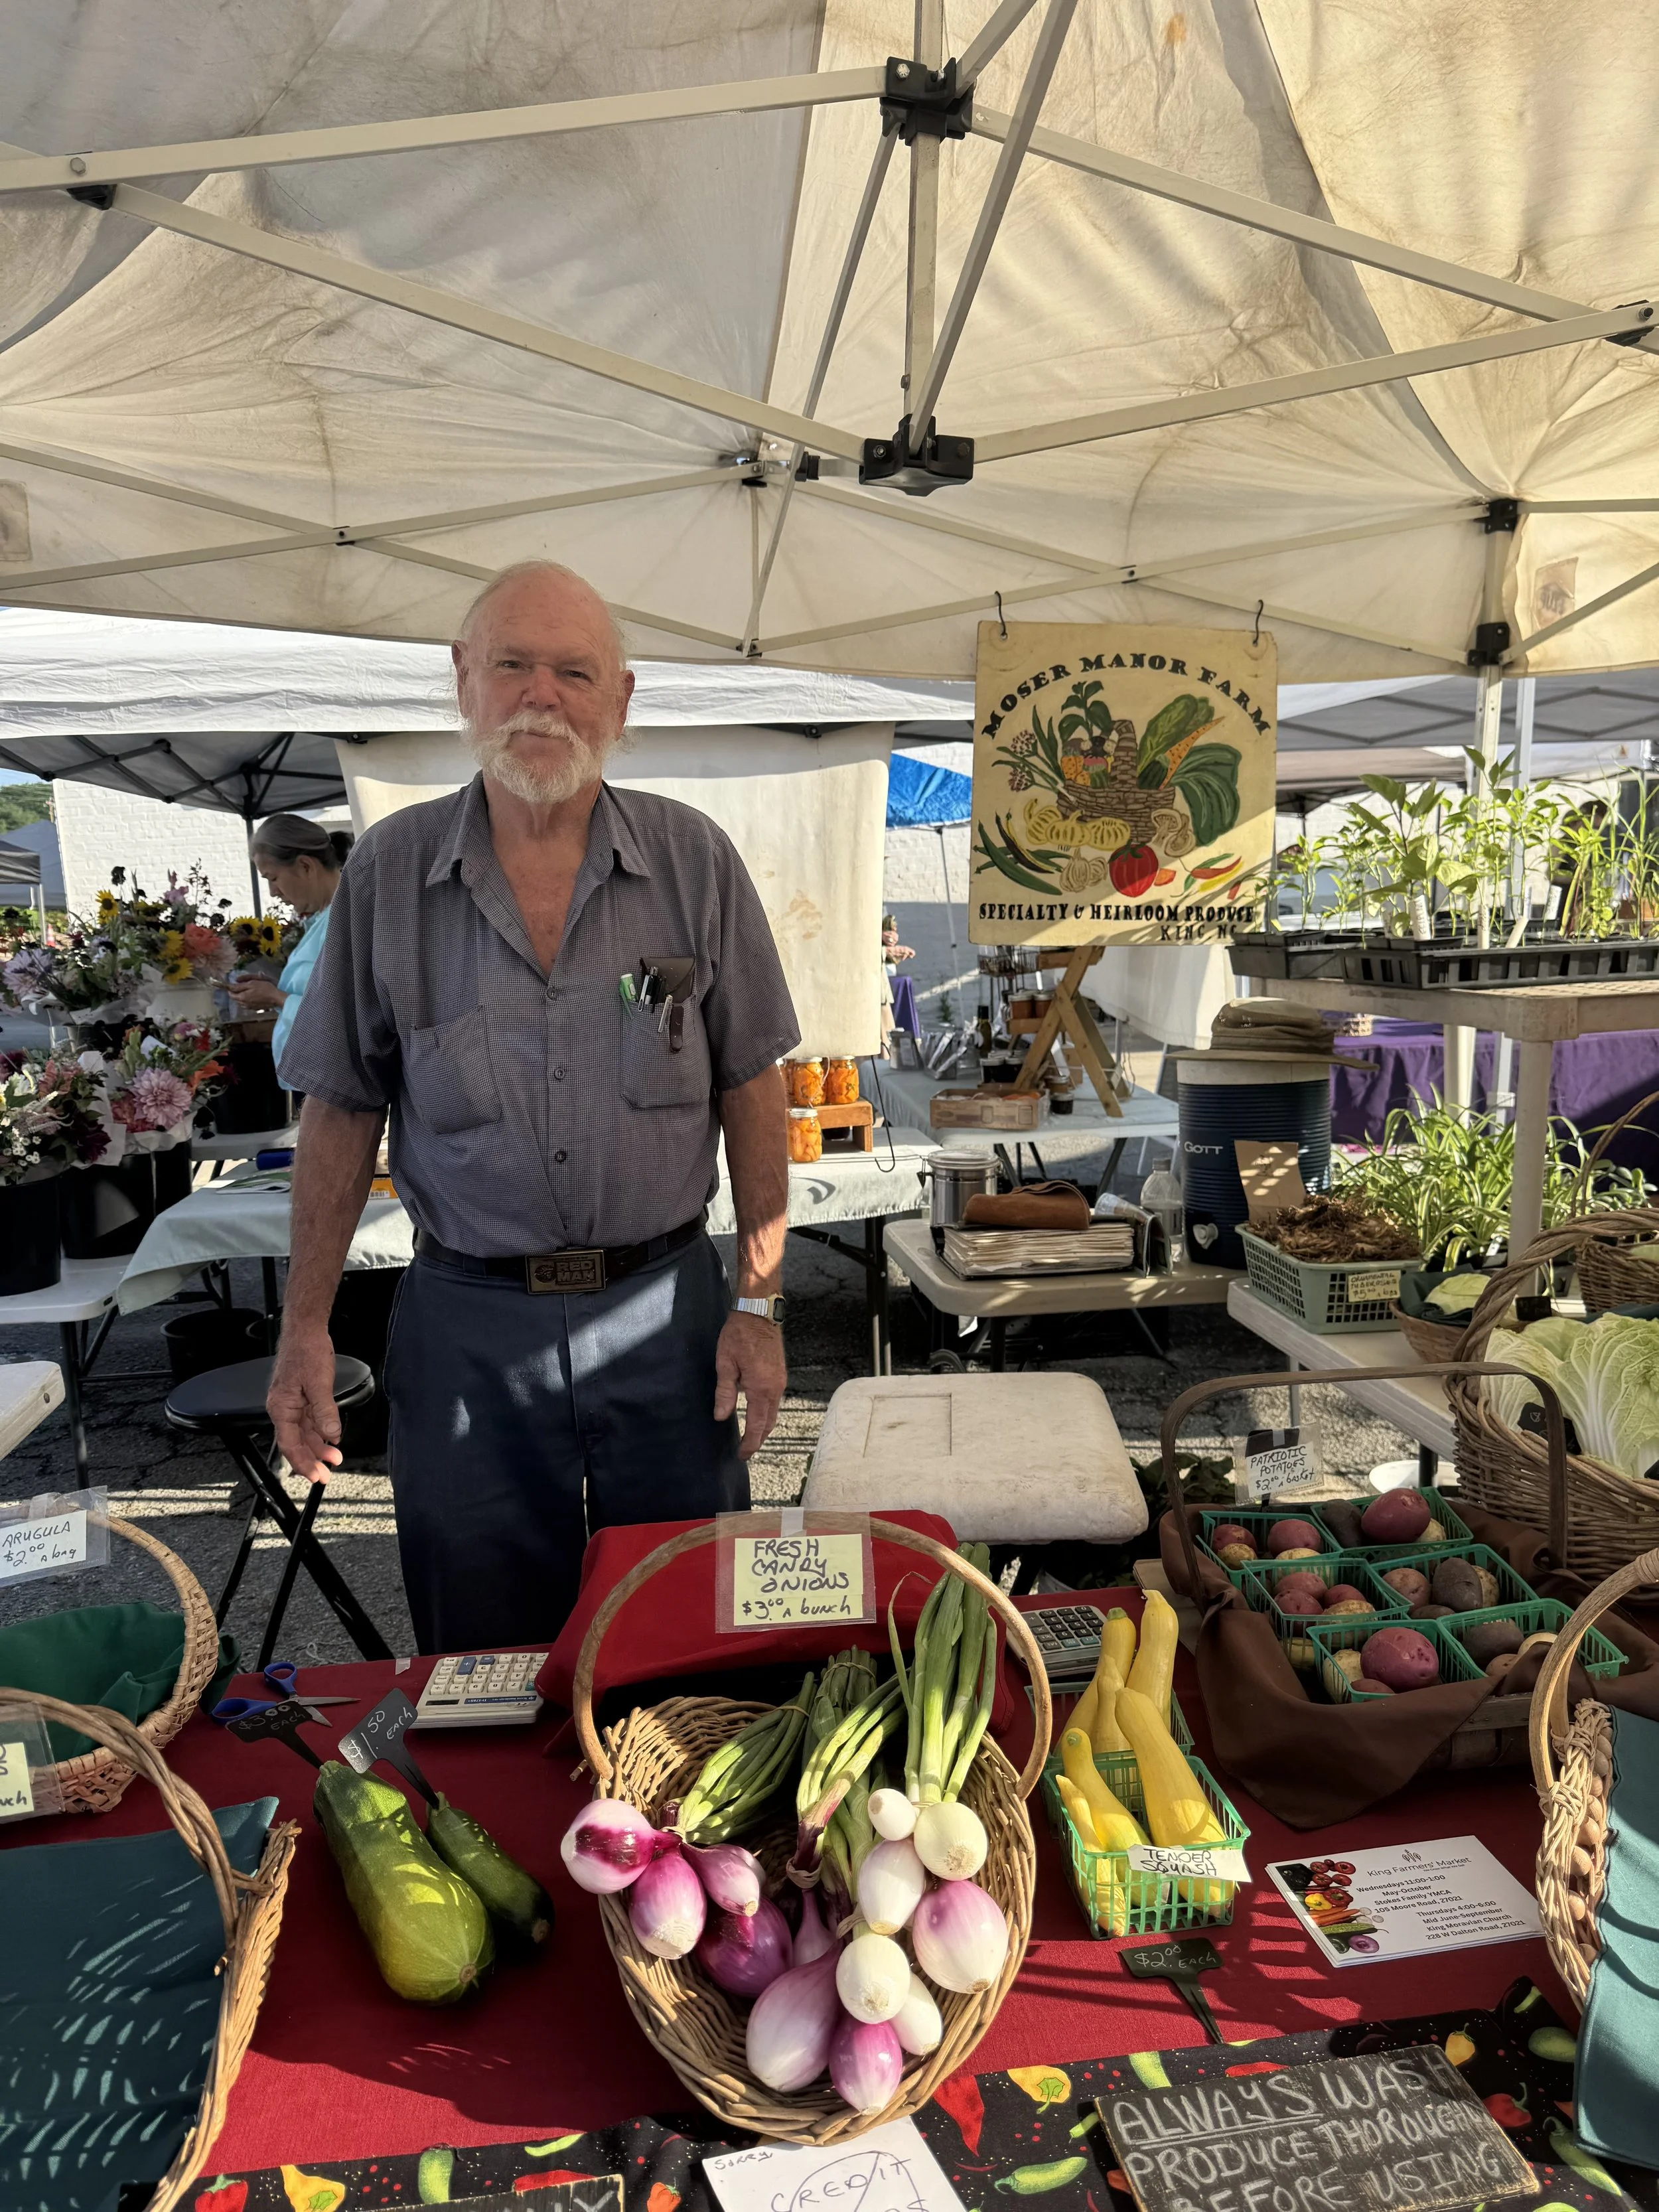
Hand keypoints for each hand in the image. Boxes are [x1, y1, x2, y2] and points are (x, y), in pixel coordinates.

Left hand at [228, 976, 284, 1011]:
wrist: (275, 998)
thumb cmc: (264, 988)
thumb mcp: (251, 984)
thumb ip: (239, 986)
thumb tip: (229, 987)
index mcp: (241, 997)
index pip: (230, 994)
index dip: (230, 989)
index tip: (232, 983)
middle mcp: (243, 1004)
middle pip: (235, 999)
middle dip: (235, 992)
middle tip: (240, 985)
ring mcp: (249, 1007)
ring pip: (240, 1002)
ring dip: (241, 996)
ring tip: (246, 991)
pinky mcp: (254, 1009)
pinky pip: (246, 1004)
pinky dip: (246, 1000)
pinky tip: (251, 996)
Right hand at [267, 1327, 342, 1481]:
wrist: (305, 1330)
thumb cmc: (306, 1352)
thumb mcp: (319, 1383)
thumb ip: (325, 1411)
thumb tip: (332, 1434)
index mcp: (281, 1408)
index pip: (290, 1444)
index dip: (302, 1463)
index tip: (316, 1476)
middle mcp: (283, 1408)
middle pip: (296, 1442)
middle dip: (312, 1459)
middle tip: (327, 1475)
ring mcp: (292, 1403)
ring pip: (304, 1433)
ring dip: (318, 1446)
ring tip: (335, 1458)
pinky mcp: (301, 1397)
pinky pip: (309, 1420)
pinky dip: (320, 1431)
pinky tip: (331, 1438)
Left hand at [713, 1309, 785, 1460]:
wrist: (759, 1312)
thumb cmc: (739, 1334)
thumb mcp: (725, 1363)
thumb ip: (725, 1392)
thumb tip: (721, 1416)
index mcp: (761, 1389)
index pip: (757, 1425)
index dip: (750, 1443)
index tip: (742, 1456)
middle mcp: (775, 1388)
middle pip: (768, 1423)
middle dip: (758, 1439)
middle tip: (745, 1451)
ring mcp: (780, 1381)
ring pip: (773, 1412)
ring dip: (763, 1427)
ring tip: (750, 1436)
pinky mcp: (780, 1374)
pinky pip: (774, 1401)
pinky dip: (766, 1413)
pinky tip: (756, 1413)